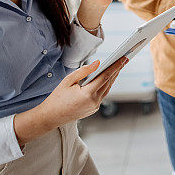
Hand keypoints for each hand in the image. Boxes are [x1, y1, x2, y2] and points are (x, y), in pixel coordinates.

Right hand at [13, 57, 127, 144]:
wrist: (51, 116)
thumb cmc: (57, 97)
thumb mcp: (68, 80)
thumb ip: (84, 71)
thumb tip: (98, 63)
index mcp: (87, 94)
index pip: (105, 77)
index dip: (116, 66)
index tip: (124, 58)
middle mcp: (94, 102)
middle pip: (108, 82)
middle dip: (117, 70)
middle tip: (124, 59)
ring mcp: (94, 107)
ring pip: (106, 89)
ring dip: (112, 78)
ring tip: (118, 66)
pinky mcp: (93, 109)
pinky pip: (102, 95)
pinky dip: (105, 85)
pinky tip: (107, 78)